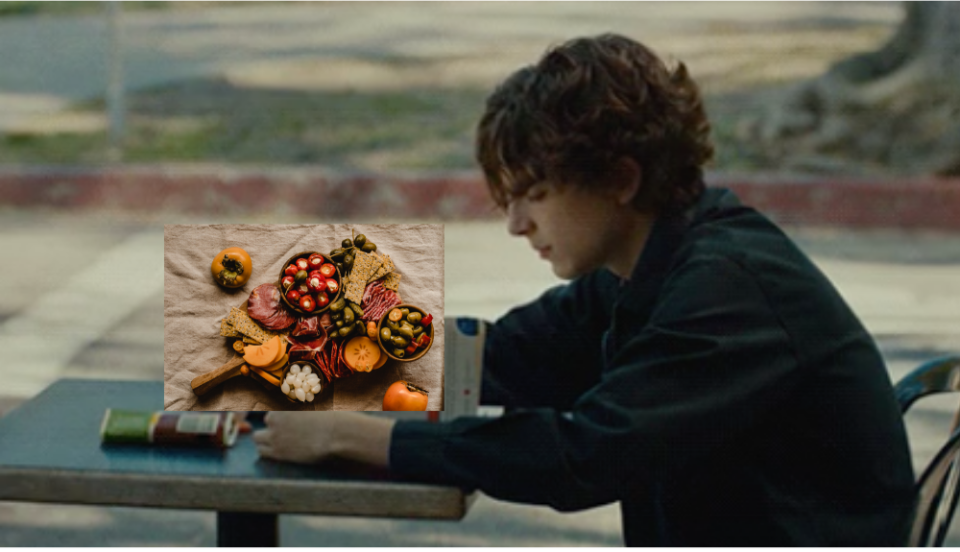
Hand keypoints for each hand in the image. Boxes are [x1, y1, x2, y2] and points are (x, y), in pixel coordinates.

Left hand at [253, 412, 395, 467]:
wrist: (336, 434)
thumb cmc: (332, 419)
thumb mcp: (315, 406)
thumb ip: (302, 408)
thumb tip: (299, 407)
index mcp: (285, 405)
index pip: (271, 410)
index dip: (279, 418)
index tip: (286, 423)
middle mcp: (276, 418)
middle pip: (265, 422)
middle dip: (272, 427)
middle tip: (284, 432)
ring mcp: (275, 435)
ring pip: (258, 438)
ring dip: (267, 439)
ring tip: (281, 443)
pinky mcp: (278, 451)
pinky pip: (262, 451)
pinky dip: (268, 451)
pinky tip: (280, 451)